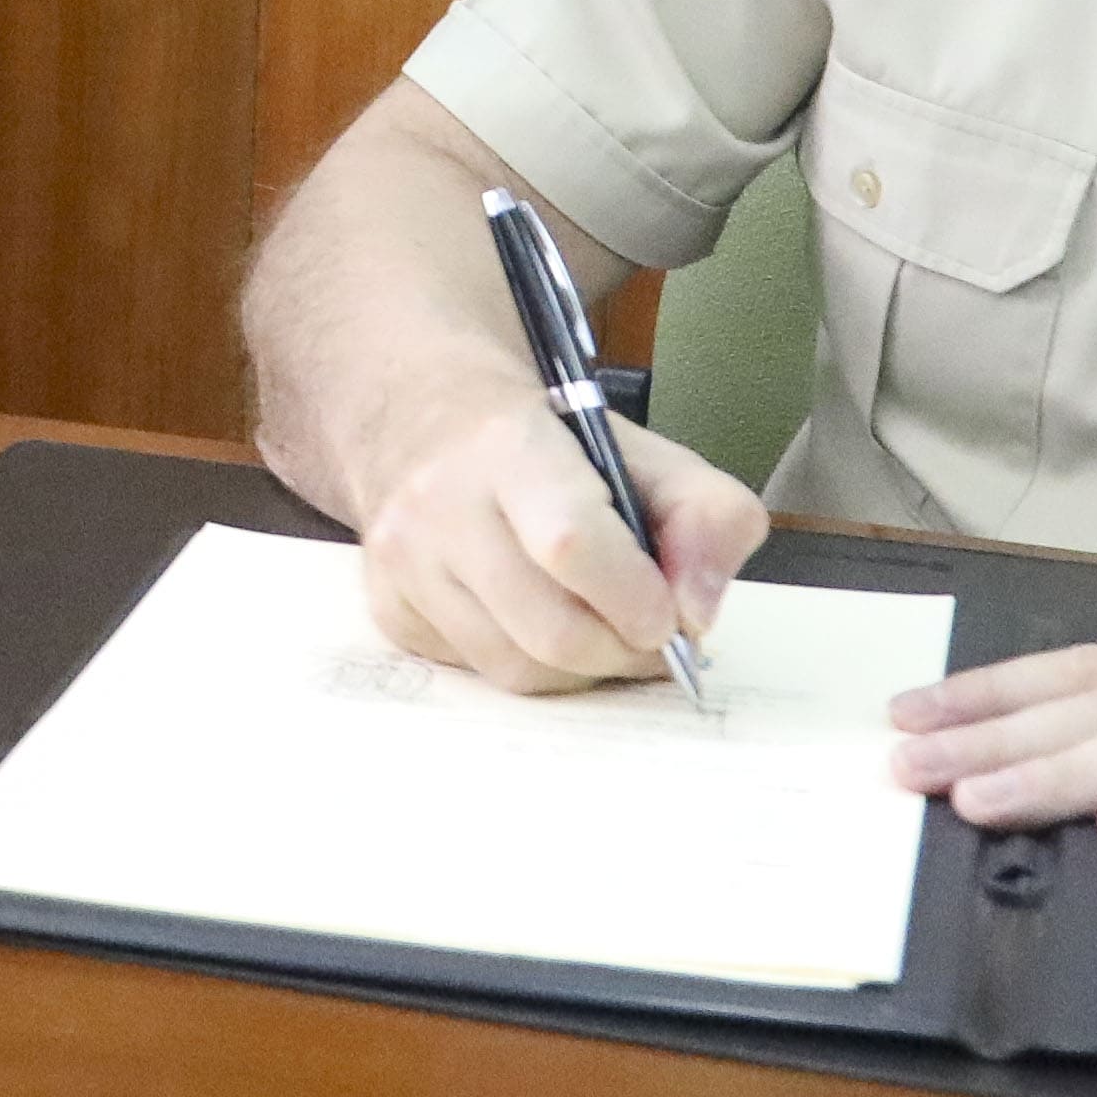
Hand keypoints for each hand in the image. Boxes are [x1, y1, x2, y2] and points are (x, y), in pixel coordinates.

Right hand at [349, 398, 762, 695]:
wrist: (430, 421)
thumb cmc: (552, 445)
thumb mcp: (647, 452)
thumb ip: (707, 517)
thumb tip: (697, 615)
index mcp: (510, 448)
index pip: (570, 544)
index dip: (633, 597)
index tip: (669, 615)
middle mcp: (439, 505)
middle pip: (548, 630)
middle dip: (620, 651)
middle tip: (650, 638)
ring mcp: (404, 564)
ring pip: (514, 669)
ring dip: (581, 671)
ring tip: (605, 633)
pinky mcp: (389, 610)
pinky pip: (479, 675)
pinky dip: (529, 664)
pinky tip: (539, 622)